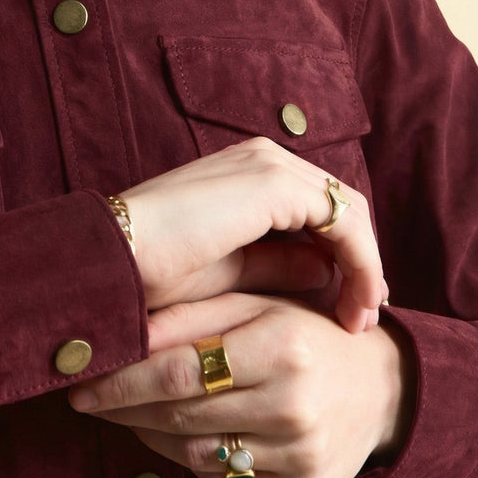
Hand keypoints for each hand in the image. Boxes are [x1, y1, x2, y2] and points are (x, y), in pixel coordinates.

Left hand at [70, 293, 413, 477]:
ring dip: (151, 435)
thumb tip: (122, 327)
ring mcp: (302, 455)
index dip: (121, 381)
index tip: (79, 383)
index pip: (179, 371)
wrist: (384, 388)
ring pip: (195, 455)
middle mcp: (295, 405)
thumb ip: (192, 312)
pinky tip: (178, 435)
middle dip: (125, 408)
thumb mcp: (255, 303)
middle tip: (88, 398)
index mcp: (283, 346)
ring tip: (129, 413)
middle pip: (181, 416)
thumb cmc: (304, 331)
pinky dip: (191, 459)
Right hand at [120, 137, 383, 331]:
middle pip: (340, 206)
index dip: (346, 256)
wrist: (111, 260)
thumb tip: (326, 272)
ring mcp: (269, 164)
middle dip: (362, 262)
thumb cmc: (152, 271)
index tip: (350, 310)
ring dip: (365, 268)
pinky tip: (354, 308)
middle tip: (365, 317)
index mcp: (249, 171)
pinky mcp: (274, 184)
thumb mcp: (228, 272)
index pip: (319, 207)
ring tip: (360, 320)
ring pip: (348, 212)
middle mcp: (263, 157)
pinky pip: (343, 224)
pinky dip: (361, 266)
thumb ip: (276, 264)